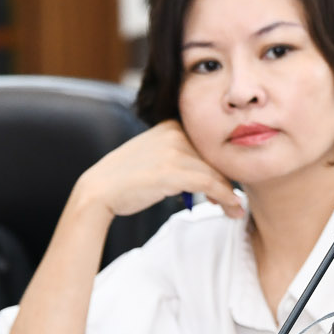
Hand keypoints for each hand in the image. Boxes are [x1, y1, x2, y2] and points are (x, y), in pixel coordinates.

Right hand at [73, 120, 239, 219]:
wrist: (99, 191)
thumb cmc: (127, 179)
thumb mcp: (156, 155)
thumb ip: (181, 155)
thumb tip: (211, 173)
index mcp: (171, 124)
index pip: (208, 145)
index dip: (221, 166)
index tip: (228, 185)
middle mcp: (174, 132)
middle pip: (214, 157)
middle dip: (226, 180)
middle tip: (234, 200)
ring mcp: (174, 150)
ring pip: (216, 171)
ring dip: (229, 193)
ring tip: (235, 209)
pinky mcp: (173, 171)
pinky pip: (211, 183)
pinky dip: (226, 197)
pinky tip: (232, 208)